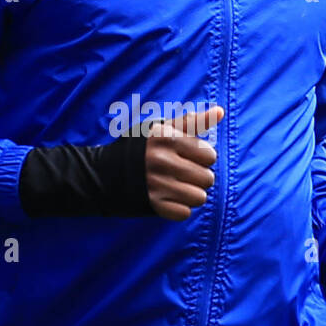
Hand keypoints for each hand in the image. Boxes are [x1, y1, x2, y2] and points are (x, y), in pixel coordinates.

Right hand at [146, 104, 223, 221]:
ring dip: (192, 195)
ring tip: (178, 187)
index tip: (190, 157)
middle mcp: (161, 159)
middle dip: (199, 177)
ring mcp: (156, 183)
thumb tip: (221, 112)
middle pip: (208, 178)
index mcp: (166, 137)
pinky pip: (184, 213)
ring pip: (199, 198)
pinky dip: (179, 208)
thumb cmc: (141, 148)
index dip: (204, 158)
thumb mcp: (163, 129)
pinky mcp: (152, 204)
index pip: (210, 155)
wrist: (104, 174)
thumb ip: (193, 122)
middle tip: (183, 174)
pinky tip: (168, 198)